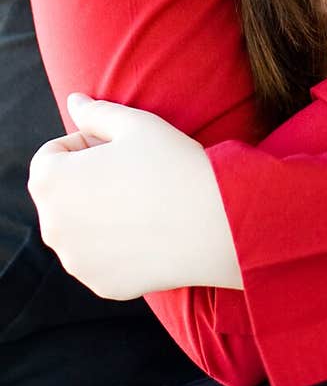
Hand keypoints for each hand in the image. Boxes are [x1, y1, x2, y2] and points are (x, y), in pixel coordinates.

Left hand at [27, 93, 242, 298]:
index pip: (51, 155)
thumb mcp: (135, 124)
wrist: (215, 222)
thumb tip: (74, 101)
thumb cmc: (173, 165)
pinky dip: (115, 244)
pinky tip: (148, 230)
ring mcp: (76, 261)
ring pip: (79, 228)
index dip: (84, 144)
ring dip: (99, 213)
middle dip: (87, 180)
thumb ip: (96, 113)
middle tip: (133, 173)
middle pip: (62, 194)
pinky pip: (99, 257)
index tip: (119, 149)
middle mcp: (53, 226)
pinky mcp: (100, 284)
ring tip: (143, 200)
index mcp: (52, 181)